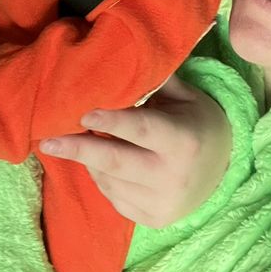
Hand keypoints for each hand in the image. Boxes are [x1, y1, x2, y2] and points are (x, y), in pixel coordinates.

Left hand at [38, 74, 231, 227]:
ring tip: (77, 142)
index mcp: (182, 140)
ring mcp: (162, 203)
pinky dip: (100, 178)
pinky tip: (98, 162)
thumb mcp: (184, 96)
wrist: (224, 169)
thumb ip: (154, 79)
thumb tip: (121, 52)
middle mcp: (172, 176)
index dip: (110, 122)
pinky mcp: (153, 220)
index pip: (140, 129)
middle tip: (46, 141)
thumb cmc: (197, 121)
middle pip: (115, 162)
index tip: (82, 114)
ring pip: (109, 181)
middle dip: (77, 150)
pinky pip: (113, 198)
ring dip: (88, 161)